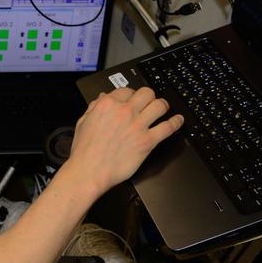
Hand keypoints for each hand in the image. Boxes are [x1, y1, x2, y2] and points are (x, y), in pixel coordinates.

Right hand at [66, 87, 182, 198]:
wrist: (89, 172)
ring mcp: (137, 126)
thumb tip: (102, 98)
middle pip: (147, 93)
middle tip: (150, 103)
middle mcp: (124, 112)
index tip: (133, 99)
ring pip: (160, 105)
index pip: (126, 90)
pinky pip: (168, 127)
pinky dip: (176, 122)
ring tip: (163, 109)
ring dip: (163, 106)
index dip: (131, 94)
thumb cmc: (84, 151)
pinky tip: (178, 120)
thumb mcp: (83, 122)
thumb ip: (94, 107)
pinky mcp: (147, 141)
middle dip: (149, 97)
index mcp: (107, 105)